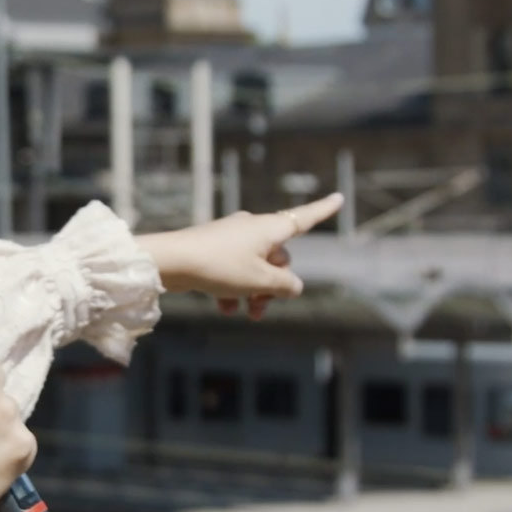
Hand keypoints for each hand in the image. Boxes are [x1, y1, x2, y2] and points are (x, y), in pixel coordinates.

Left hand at [136, 193, 342, 319]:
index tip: (339, 198)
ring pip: (255, 267)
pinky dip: (234, 288)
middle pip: (278, 258)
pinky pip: (234, 270)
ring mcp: (232, 237)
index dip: (324, 210)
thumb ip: (284, 286)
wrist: (171, 261)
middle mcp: (253, 227)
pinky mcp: (214, 248)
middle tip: (260, 309)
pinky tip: (223, 307)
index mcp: (270, 228)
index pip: (305, 218)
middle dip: (274, 286)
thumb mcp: (259, 282)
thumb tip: (294, 286)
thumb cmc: (218, 267)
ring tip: (244, 313)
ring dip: (254, 292)